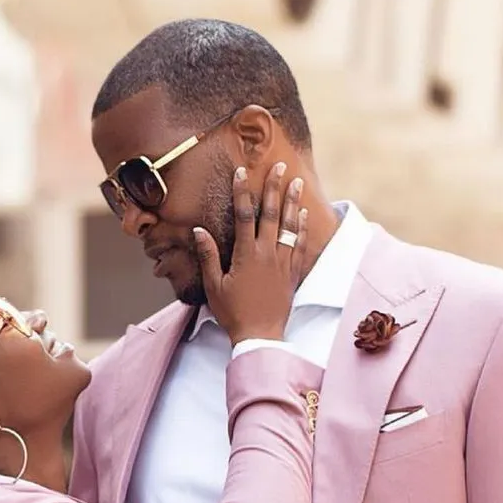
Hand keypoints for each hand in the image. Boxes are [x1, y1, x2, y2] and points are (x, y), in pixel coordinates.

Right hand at [195, 161, 308, 344]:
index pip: (244, 215)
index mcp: (246, 255)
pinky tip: (303, 214)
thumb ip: (209, 256)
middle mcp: (267, 254)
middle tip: (279, 165)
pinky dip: (303, 227)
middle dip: (274, 187)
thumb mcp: (214, 286)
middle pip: (271, 213)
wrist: (260, 336)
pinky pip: (301, 245)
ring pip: (290, 226)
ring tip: (296, 181)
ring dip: (292, 202)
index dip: (242, 191)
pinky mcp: (293, 273)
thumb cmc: (234, 313)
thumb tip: (199, 230)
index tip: (241, 172)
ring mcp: (283, 262)